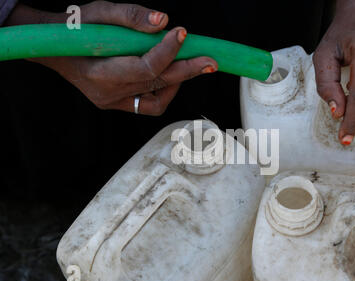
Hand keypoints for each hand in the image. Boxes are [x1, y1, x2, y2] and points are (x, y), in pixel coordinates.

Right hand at [26, 1, 217, 114]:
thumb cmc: (74, 28)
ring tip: (188, 62)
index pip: (145, 67)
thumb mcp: (98, 11)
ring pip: (157, 98)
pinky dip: (165, 90)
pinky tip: (169, 74)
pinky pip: (149, 104)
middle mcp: (108, 93)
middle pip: (157, 84)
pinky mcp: (117, 104)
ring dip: (177, 80)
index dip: (168, 50)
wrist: (53, 50)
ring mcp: (113, 102)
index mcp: (100, 72)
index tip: (183, 32)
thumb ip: (130, 16)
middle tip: (211, 61)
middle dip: (188, 70)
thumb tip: (163, 21)